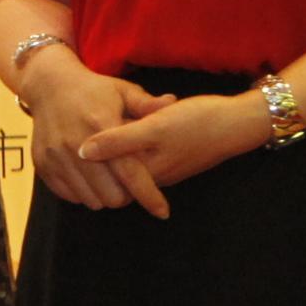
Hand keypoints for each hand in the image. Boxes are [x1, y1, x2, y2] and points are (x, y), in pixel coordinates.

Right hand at [18, 56, 167, 215]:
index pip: (130, 172)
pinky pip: (69, 196)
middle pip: (111, 195)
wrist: (49, 86)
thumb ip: (147, 104)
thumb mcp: (123, 91)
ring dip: (105, 196)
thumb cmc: (93, 90)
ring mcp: (57, 156)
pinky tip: (90, 178)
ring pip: (91, 200)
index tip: (163, 211)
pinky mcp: (42, 164)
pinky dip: (83, 193)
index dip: (148, 195)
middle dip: (126, 196)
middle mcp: (76, 144)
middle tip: (130, 184)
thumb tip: (172, 103)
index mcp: (101, 125)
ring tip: (111, 180)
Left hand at [75, 92, 273, 206]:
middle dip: (95, 164)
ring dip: (112, 154)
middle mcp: (151, 176)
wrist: (238, 122)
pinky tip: (123, 126)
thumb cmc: (197, 122)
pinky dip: (128, 147)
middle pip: (112, 179)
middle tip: (76, 133)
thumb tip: (81, 151)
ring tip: (95, 128)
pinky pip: (140, 160)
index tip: (67, 142)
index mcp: (142, 171)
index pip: (102, 183)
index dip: (82, 168)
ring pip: (125, 169)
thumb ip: (118, 141)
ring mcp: (162, 169)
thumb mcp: (155, 127)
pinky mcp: (170, 158)